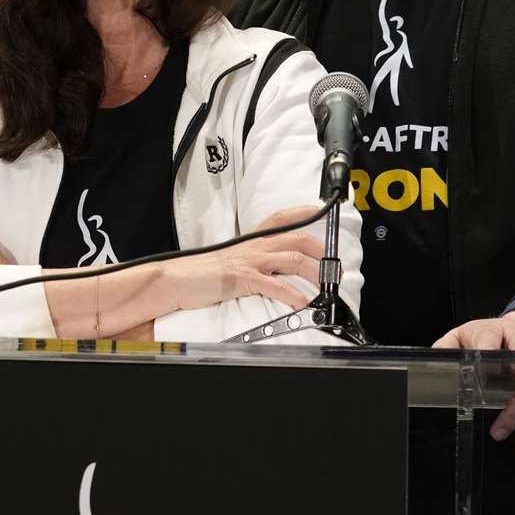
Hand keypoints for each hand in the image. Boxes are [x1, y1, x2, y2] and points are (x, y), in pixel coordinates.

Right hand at [166, 206, 324, 313]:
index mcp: (252, 239)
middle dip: (320, 250)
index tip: (323, 210)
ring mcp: (249, 260)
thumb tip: (275, 268)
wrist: (180, 278)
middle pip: (296, 238)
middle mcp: (254, 245)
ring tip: (326, 287)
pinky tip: (302, 304)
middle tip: (334, 266)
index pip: (282, 217)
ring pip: (292, 260)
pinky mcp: (243, 278)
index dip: (304, 212)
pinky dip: (292, 296)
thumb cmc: (205, 272)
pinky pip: (275, 285)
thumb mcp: (233, 259)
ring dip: (314, 273)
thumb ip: (255, 260)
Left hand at [432, 315, 514, 453]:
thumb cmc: (495, 334)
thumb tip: (433, 363)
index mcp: (498, 328)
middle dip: (510, 402)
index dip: (490, 355)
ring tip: (502, 432)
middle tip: (495, 425)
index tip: (483, 374)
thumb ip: (449, 346)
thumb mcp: (468, 333)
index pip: (493, 338)